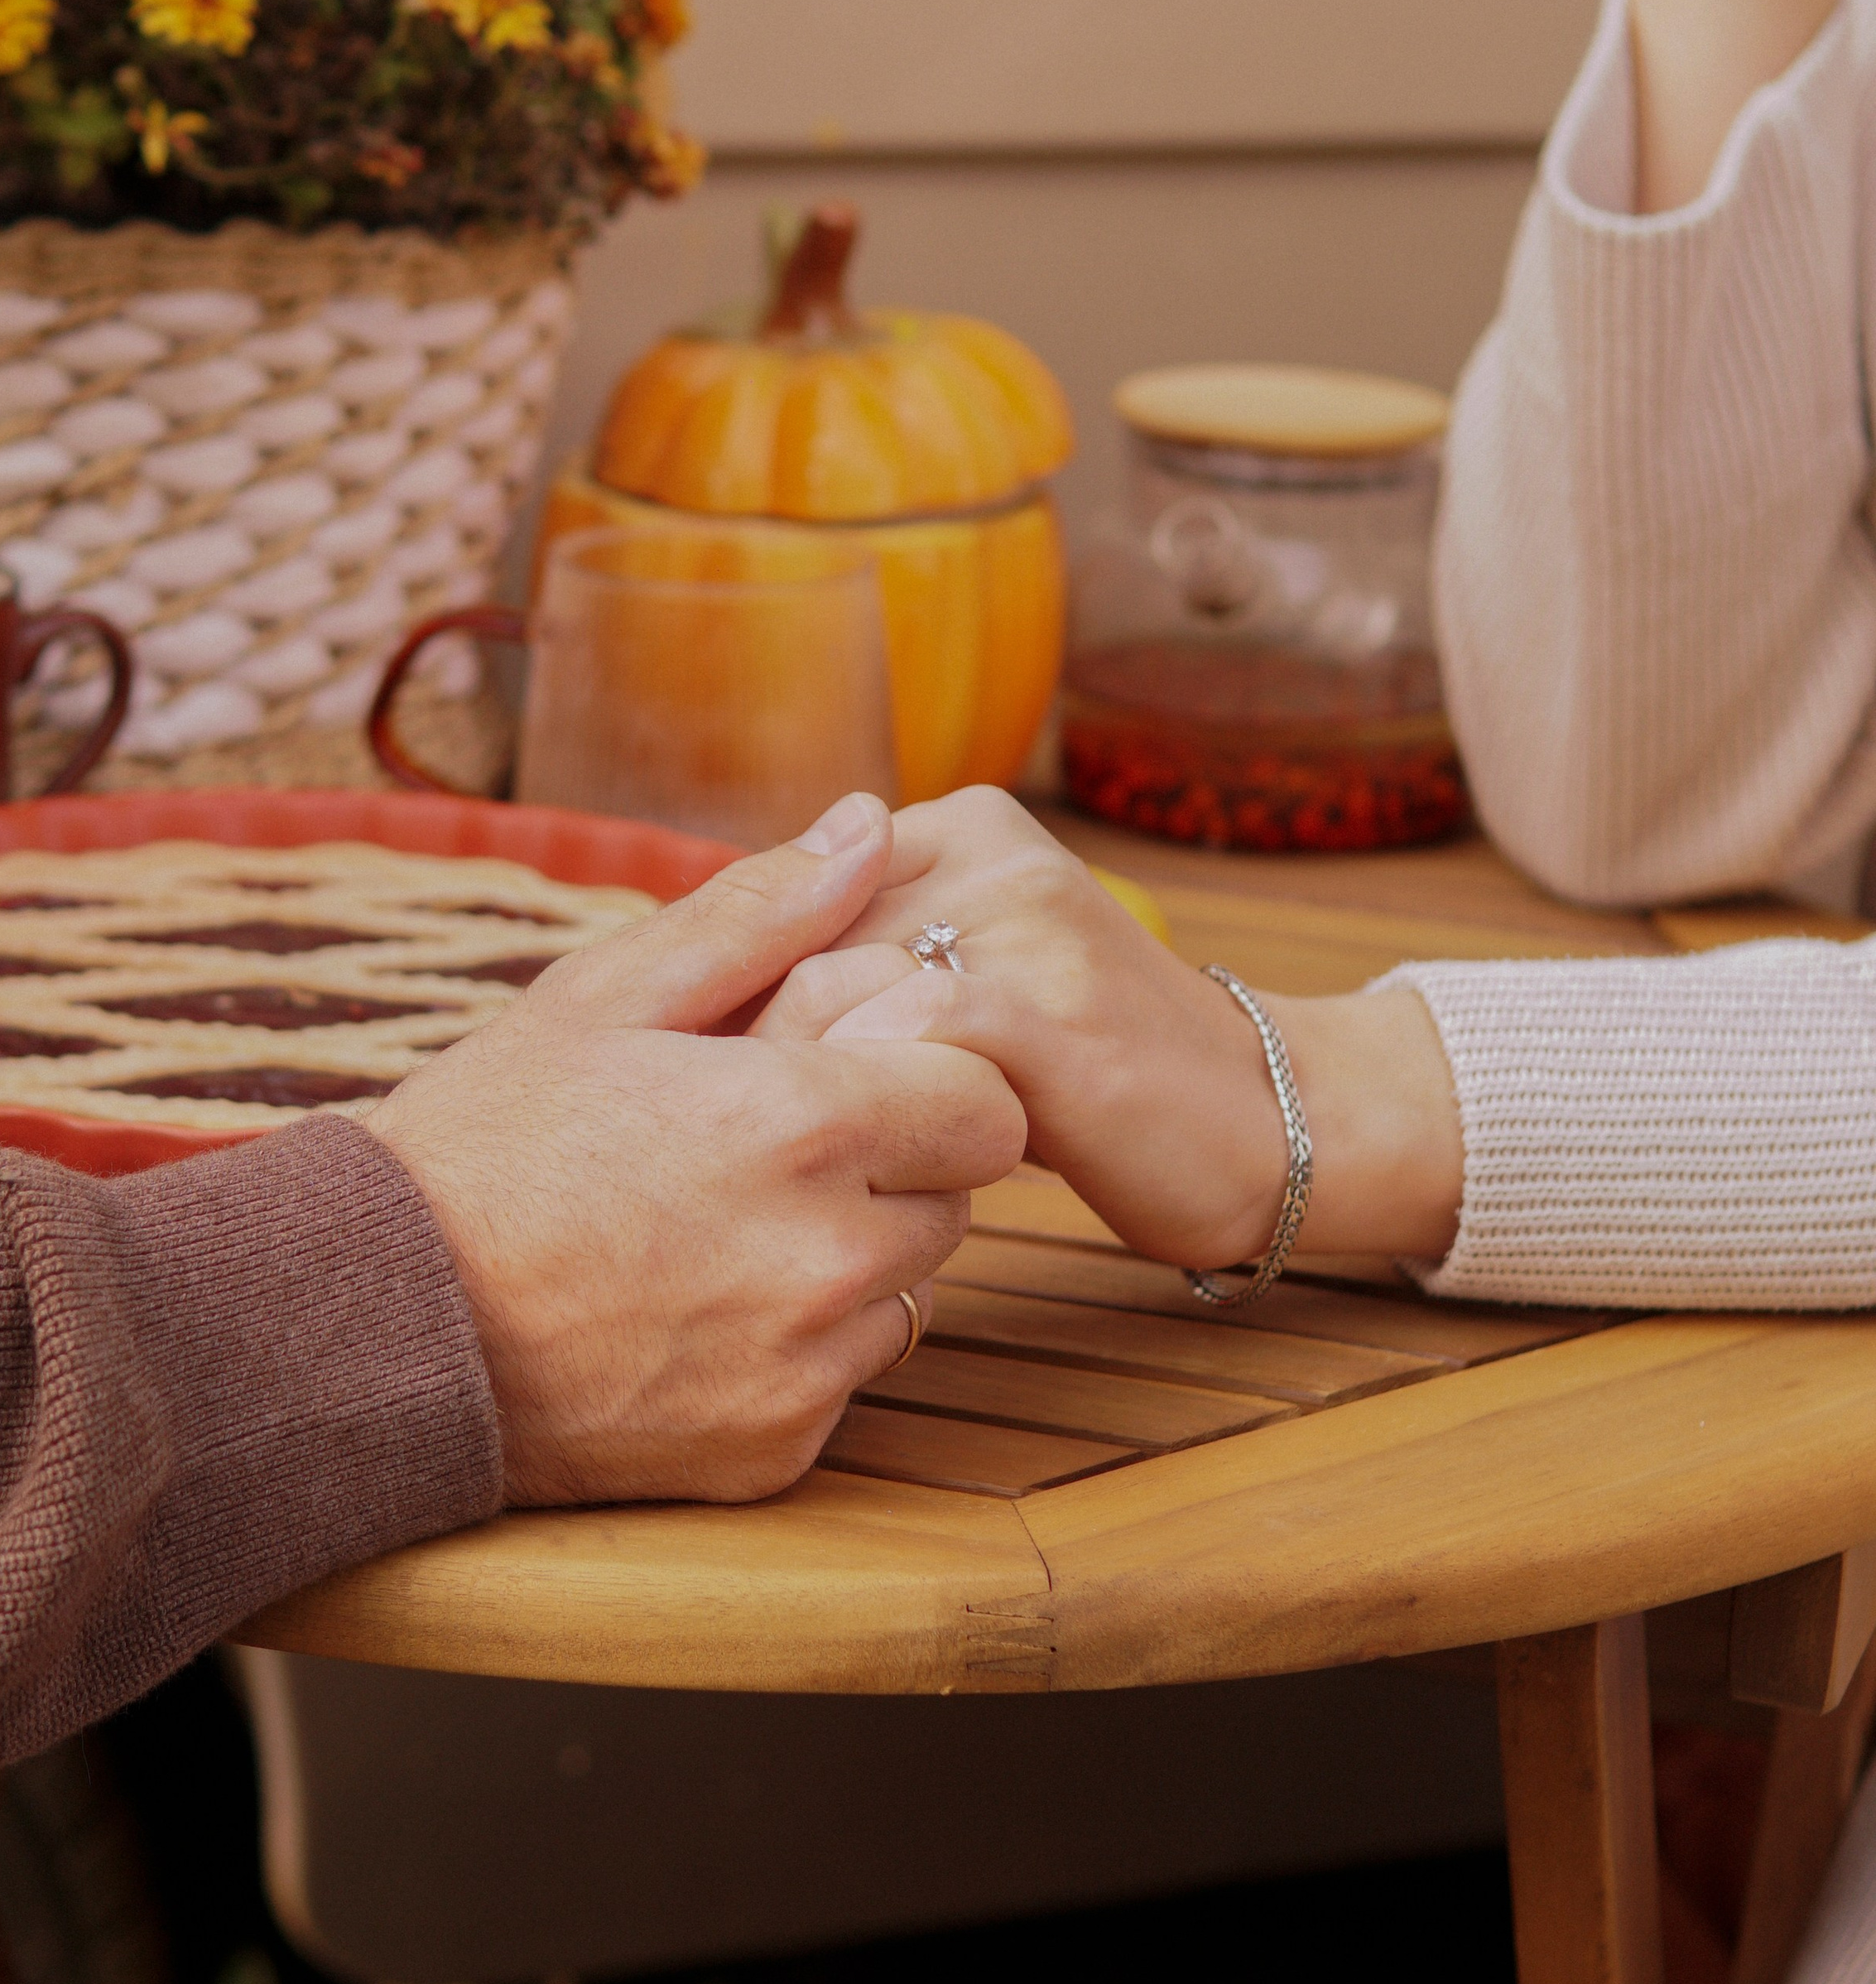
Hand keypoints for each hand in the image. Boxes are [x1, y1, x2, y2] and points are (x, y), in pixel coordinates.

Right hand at [369, 792, 1025, 1506]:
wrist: (379, 1327)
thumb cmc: (484, 1142)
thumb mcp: (600, 996)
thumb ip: (756, 913)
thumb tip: (870, 823)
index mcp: (802, 1125)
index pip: (989, 1102)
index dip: (929, 1078)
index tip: (849, 1075)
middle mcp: (828, 1256)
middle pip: (959, 1198)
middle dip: (893, 1165)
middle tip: (768, 1152)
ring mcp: (806, 1366)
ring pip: (909, 1292)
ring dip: (851, 1259)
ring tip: (721, 1233)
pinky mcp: (776, 1451)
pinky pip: (844, 1381)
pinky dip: (797, 1351)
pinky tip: (694, 1316)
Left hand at [755, 790, 1462, 1271]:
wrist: (1267, 1118)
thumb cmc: (1088, 1073)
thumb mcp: (971, 981)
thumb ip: (866, 955)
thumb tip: (715, 991)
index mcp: (963, 825)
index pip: (784, 890)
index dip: (731, 994)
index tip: (717, 1082)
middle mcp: (990, 852)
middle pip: (794, 936)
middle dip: (750, 1041)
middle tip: (738, 1133)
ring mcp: (1026, 926)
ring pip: (833, 981)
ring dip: (794, 1079)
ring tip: (794, 1156)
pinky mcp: (1053, 1013)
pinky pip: (911, 1034)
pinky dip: (865, 1094)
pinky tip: (863, 1157)